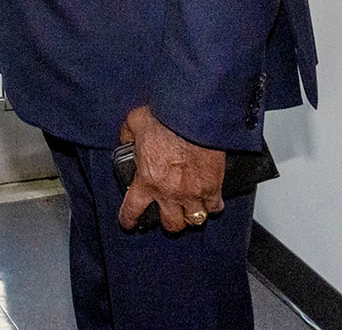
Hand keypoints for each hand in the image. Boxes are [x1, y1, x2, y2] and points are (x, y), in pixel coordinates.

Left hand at [117, 105, 225, 232]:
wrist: (194, 116)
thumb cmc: (166, 118)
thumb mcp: (136, 122)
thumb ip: (128, 135)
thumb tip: (126, 138)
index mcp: (147, 180)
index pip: (132, 210)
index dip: (129, 219)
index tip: (129, 223)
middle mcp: (169, 193)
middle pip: (171, 224)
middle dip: (169, 222)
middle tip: (169, 215)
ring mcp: (192, 193)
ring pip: (194, 220)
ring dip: (192, 216)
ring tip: (192, 210)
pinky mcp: (212, 187)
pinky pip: (215, 207)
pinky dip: (214, 205)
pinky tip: (212, 200)